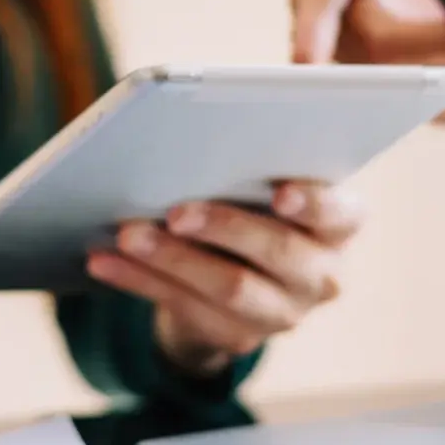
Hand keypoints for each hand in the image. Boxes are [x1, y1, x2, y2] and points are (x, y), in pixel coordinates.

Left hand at [85, 181, 362, 375]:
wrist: (238, 280)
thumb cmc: (253, 206)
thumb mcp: (266, 182)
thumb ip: (259, 159)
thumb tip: (240, 108)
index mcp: (339, 226)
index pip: (339, 213)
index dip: (314, 205)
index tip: (280, 194)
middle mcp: (323, 275)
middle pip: (277, 252)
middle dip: (223, 227)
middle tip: (176, 211)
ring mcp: (283, 312)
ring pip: (228, 287)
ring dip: (172, 259)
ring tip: (128, 235)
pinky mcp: (238, 337)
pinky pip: (185, 308)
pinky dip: (139, 281)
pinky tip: (105, 263)